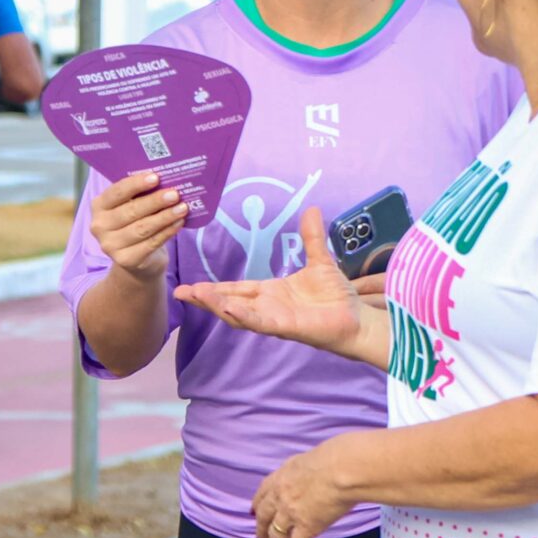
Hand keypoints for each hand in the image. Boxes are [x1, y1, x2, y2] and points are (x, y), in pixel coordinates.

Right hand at [88, 171, 190, 280]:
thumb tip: (165, 179)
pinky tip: (179, 223)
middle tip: (174, 194)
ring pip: (142, 228)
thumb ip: (140, 194)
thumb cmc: (135, 222)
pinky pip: (151, 243)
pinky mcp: (126, 260)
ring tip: (182, 208)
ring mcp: (111, 246)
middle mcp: (99, 226)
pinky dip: (167, 232)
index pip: (116, 192)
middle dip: (155, 201)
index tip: (155, 177)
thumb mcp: (131, 205)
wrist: (135, 258)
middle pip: (131, 211)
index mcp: (99, 206)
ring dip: (165, 217)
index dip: (136, 184)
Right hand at [175, 207, 363, 351]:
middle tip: (180, 292)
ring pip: (238, 313)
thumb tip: (312, 209)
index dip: (215, 288)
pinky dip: (242, 315)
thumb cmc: (338, 297)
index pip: (237, 289)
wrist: (357, 320)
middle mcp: (267, 307)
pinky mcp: (285, 327)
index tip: (192, 285)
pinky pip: (259, 322)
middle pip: (229, 303)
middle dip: (205, 299)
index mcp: (271, 293)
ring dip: (216, 305)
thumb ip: (312, 238)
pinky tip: (227, 308)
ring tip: (195, 295)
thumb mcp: (321, 261)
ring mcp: (274, 319)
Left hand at [253, 445, 352, 537]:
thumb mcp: (310, 457)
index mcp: (282, 476)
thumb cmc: (336, 457)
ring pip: (278, 536)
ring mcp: (291, 513)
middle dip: (262, 531)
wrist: (343, 468)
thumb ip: (304, 470)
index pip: (263, 493)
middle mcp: (281, 496)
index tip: (255, 513)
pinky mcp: (306, 527)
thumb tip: (309, 474)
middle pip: (265, 517)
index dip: (258, 505)